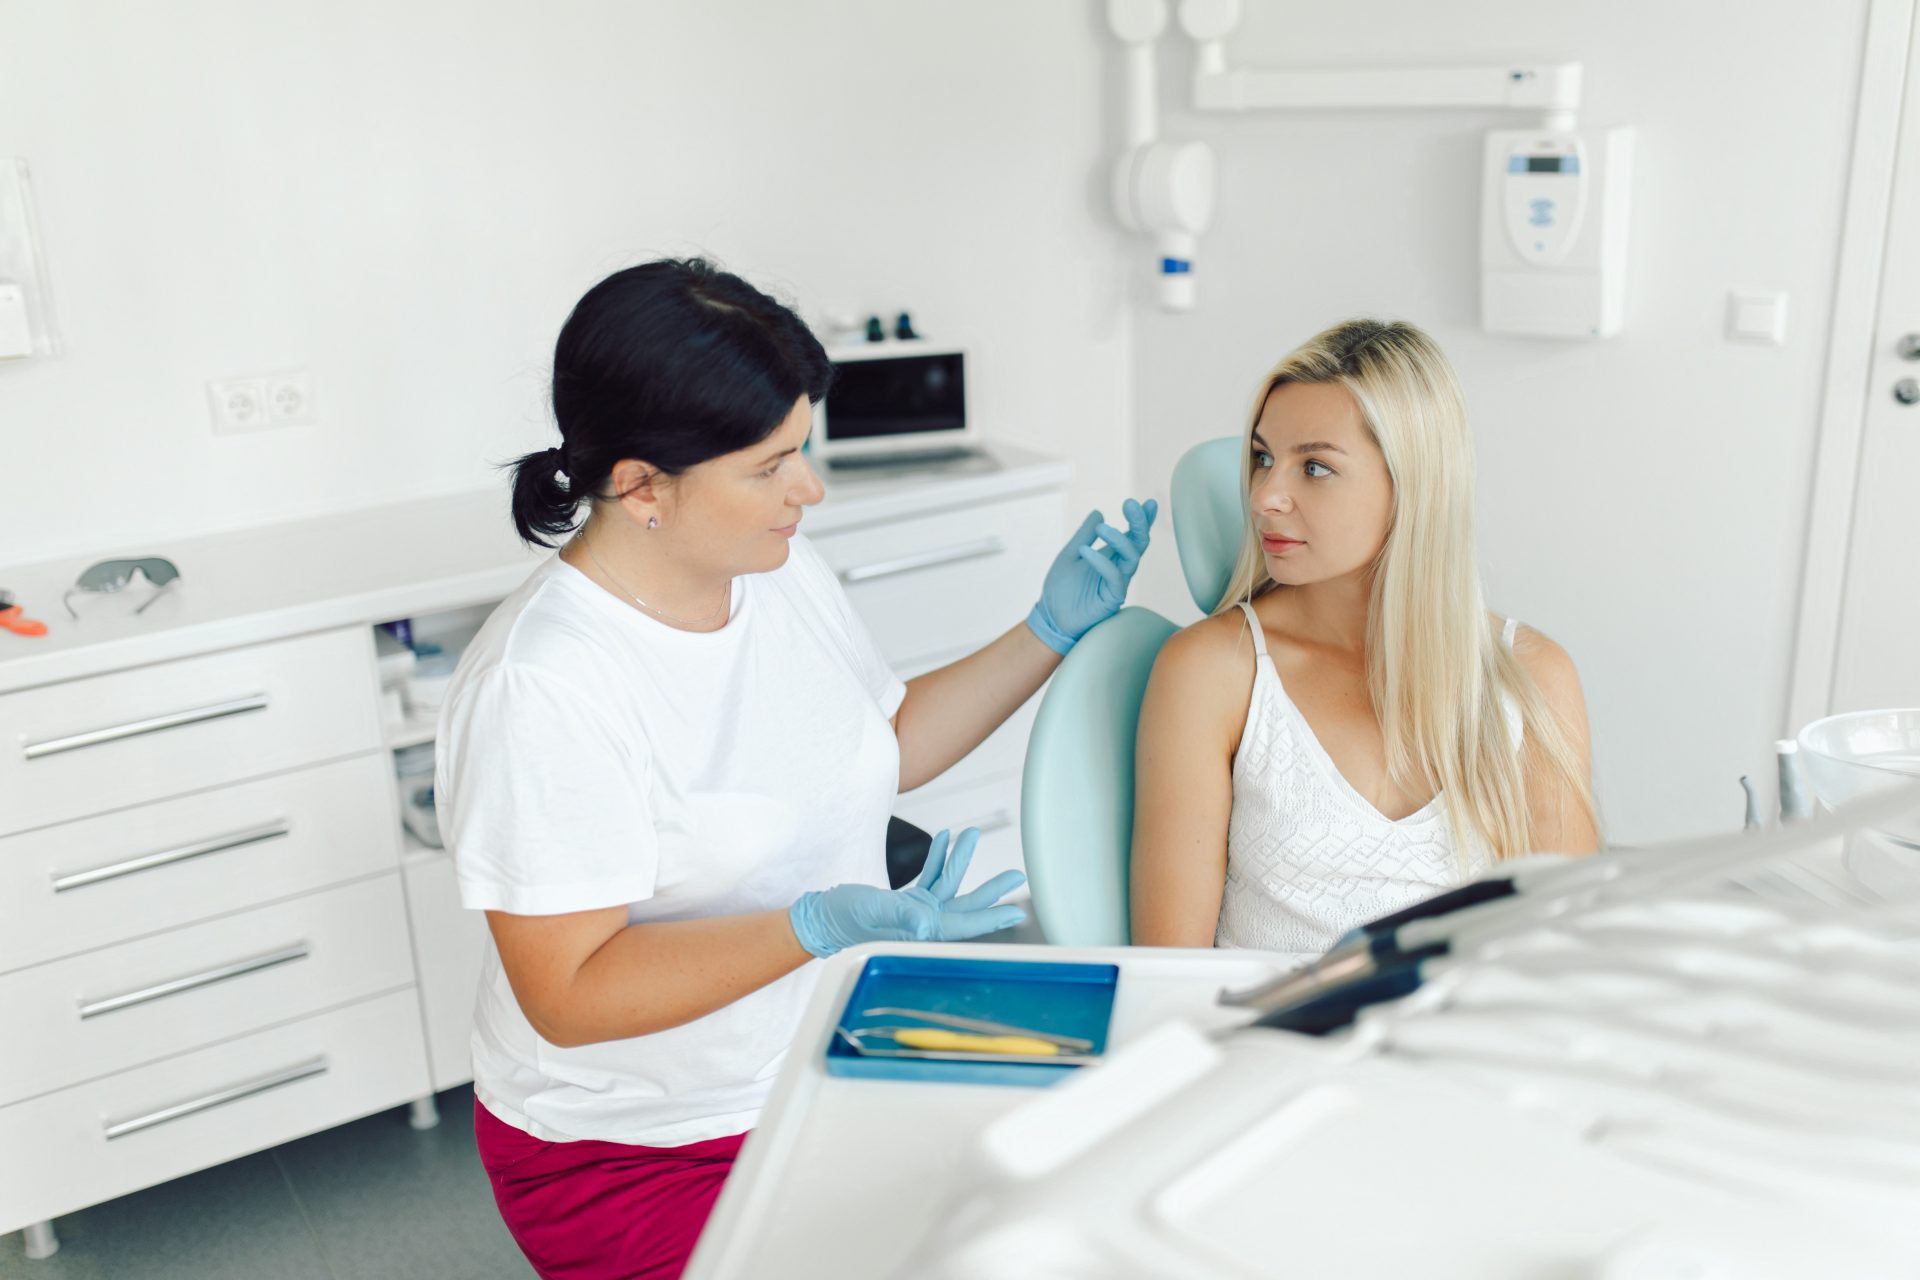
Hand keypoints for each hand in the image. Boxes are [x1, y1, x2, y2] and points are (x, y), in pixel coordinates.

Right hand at [789, 828, 1027, 958]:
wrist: (822, 917)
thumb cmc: (844, 918)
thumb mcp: (874, 912)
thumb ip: (902, 917)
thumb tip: (930, 926)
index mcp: (921, 930)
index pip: (964, 924)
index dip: (991, 917)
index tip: (1016, 911)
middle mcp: (924, 923)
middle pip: (966, 906)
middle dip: (991, 890)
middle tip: (1016, 875)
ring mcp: (915, 912)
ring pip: (948, 886)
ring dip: (961, 860)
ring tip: (973, 833)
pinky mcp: (905, 901)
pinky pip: (929, 878)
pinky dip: (938, 859)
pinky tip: (945, 838)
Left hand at [1026, 498, 1157, 655]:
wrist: (1050, 617)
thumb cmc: (1060, 588)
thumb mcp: (1071, 554)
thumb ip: (1084, 534)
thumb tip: (1099, 512)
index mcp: (1111, 556)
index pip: (1132, 535)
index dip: (1142, 520)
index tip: (1149, 503)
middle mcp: (1119, 568)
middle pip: (1139, 543)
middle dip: (1139, 523)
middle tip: (1131, 504)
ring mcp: (1118, 583)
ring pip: (1132, 557)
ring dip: (1119, 539)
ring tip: (1102, 528)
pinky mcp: (1112, 598)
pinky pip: (1114, 577)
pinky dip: (1101, 562)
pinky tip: (1085, 552)